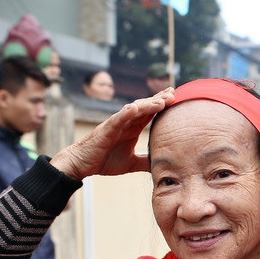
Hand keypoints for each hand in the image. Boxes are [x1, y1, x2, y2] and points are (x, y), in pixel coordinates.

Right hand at [50, 90, 174, 179]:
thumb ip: (145, 161)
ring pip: (133, 110)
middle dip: (159, 100)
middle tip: (174, 93)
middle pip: (145, 107)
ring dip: (147, 104)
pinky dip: (125, 113)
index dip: (162, 105)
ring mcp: (116, 124)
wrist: (83, 164)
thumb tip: (161, 165)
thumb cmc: (105, 160)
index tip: (176, 97)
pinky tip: (134, 107)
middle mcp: (126, 123)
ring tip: (161, 100)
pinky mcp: (106, 129)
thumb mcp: (132, 163)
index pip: (150, 113)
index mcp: (133, 128)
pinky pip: (117, 119)